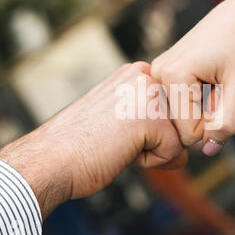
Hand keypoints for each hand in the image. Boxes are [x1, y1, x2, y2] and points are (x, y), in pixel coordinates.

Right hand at [0, 62, 187, 217]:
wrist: (50, 158)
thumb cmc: (80, 144)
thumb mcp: (121, 121)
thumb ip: (153, 124)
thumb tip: (184, 155)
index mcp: (136, 73)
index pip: (169, 110)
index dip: (148, 131)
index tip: (115, 130)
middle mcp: (145, 75)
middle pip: (177, 122)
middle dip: (154, 140)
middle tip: (116, 138)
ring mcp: (149, 94)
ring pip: (177, 137)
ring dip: (152, 150)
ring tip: (118, 143)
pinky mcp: (153, 119)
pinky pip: (174, 153)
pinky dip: (151, 162)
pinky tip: (121, 151)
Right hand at [151, 0, 234, 155]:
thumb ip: (226, 123)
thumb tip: (209, 151)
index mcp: (172, 76)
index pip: (187, 134)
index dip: (213, 126)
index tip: (226, 101)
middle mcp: (156, 74)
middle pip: (178, 127)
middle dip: (204, 118)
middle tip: (220, 90)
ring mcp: (155, 73)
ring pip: (176, 117)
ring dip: (199, 109)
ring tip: (213, 83)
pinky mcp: (160, 72)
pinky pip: (174, 104)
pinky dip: (193, 101)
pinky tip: (205, 80)